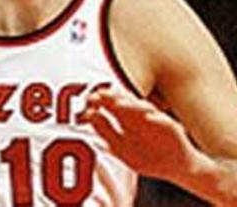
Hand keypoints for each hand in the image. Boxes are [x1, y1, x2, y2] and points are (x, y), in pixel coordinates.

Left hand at [83, 88, 197, 181]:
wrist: (178, 170)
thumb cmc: (149, 158)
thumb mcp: (123, 150)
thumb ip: (107, 134)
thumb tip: (89, 119)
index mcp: (128, 121)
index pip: (112, 107)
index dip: (100, 102)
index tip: (88, 100)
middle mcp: (141, 118)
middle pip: (125, 104)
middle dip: (111, 98)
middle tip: (98, 95)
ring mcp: (157, 122)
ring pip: (144, 110)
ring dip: (130, 106)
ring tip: (117, 105)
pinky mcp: (174, 130)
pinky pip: (166, 123)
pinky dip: (158, 119)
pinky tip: (149, 118)